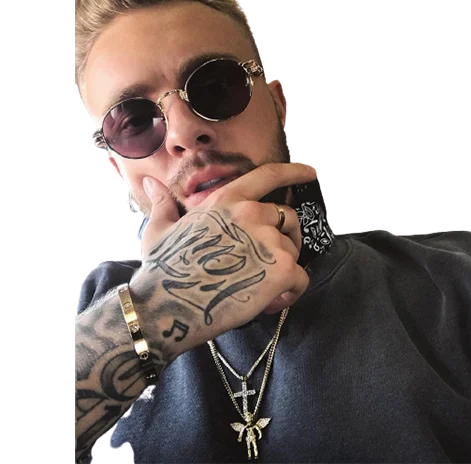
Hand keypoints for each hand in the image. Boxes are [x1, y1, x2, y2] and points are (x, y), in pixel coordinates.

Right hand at [134, 162, 318, 340]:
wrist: (167, 307)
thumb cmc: (162, 269)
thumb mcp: (159, 229)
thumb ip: (163, 203)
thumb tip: (151, 183)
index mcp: (226, 201)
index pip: (268, 176)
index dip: (294, 170)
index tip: (311, 171)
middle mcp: (251, 214)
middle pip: (288, 218)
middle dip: (285, 238)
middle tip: (268, 261)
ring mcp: (268, 241)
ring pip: (293, 251)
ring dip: (282, 269)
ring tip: (258, 288)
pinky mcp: (280, 270)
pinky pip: (301, 278)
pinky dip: (291, 292)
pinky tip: (269, 302)